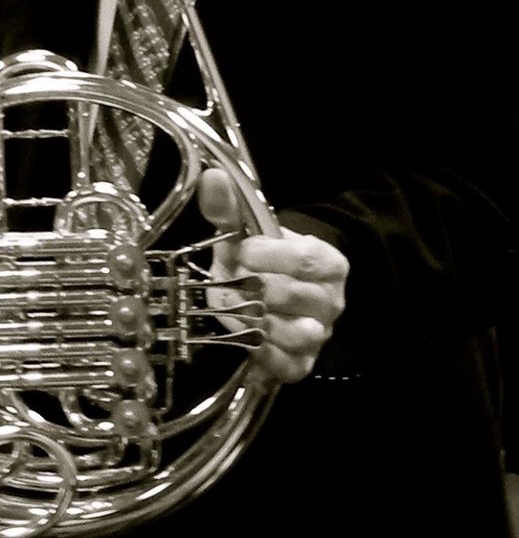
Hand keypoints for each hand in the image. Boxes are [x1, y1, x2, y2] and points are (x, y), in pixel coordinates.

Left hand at [197, 168, 347, 382]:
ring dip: (257, 321)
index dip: (271, 255)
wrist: (265, 287)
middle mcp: (330, 300)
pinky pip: (288, 365)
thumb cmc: (257, 256)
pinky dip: (262, 353)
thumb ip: (228, 207)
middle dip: (256, 288)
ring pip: (296, 334)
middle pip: (298, 297)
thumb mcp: (243, 230)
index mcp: (326, 261)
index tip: (243, 251)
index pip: (308, 259)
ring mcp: (319, 333)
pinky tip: (245, 336)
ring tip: (238, 306)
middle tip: (234, 280)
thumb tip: (212, 177)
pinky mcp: (302, 363)